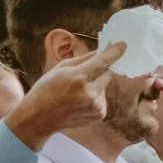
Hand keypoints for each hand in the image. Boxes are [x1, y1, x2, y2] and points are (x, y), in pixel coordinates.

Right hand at [0, 39, 128, 139]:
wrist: (39, 118)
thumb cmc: (46, 90)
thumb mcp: (59, 69)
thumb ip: (82, 60)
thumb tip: (100, 51)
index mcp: (78, 78)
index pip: (102, 62)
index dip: (113, 53)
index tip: (123, 45)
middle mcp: (90, 93)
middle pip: (107, 74)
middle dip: (100, 70)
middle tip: (86, 73)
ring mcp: (96, 106)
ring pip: (104, 87)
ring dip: (96, 85)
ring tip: (76, 92)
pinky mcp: (100, 115)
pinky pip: (103, 99)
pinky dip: (95, 97)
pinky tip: (79, 101)